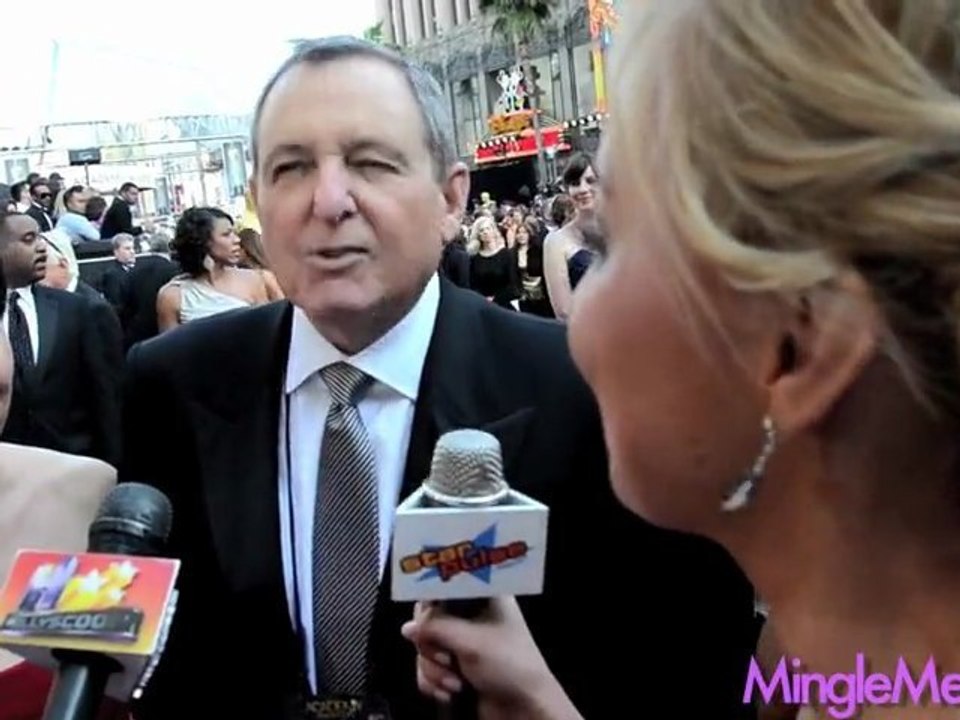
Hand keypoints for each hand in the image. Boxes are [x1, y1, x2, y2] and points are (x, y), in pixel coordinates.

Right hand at [401, 597, 581, 719]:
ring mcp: (461, 643)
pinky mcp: (454, 667)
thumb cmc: (507, 664)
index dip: (429, 602)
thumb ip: (434, 627)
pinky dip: (433, 681)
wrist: (524, 709)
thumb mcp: (470, 641)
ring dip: (434, 669)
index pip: (443, 587)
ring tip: (456, 684)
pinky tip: (450, 693)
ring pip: (425, 647)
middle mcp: (469, 616)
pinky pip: (427, 668)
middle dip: (431, 645)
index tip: (424, 620)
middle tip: (448, 658)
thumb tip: (407, 628)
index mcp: (481, 597)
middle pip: (427, 619)